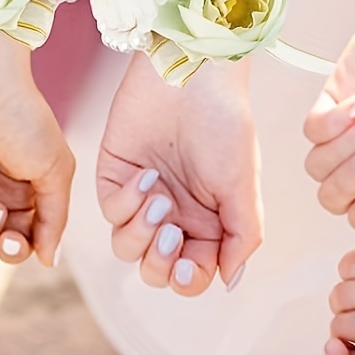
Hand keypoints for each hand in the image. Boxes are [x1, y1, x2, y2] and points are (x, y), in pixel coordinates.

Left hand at [96, 53, 261, 295]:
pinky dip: (126, 202)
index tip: (188, 263)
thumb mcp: (243, 185)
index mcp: (209, 223)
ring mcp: (142, 198)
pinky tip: (146, 175)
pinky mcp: (114, 177)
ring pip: (127, 247)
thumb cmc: (224, 123)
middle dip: (159, 262)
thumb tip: (228, 282)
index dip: (188, 279)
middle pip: (155, 269)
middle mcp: (175, 215)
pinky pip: (110, 211)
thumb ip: (241, 238)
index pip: (193, 273)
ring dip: (141, 233)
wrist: (191, 73)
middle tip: (170, 233)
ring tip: (159, 199)